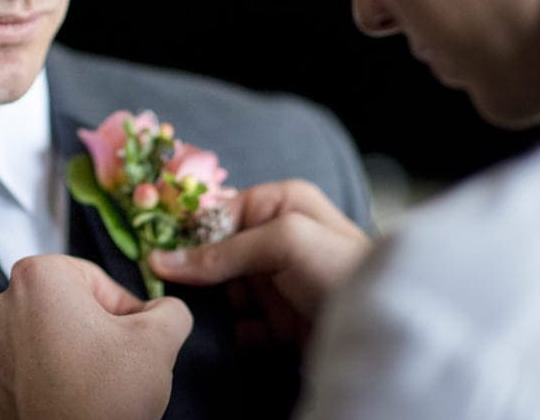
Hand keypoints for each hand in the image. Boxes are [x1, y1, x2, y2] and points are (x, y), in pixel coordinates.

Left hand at [0, 255, 192, 419]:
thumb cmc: (105, 401)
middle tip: (113, 361)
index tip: (130, 332)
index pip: (92, 278)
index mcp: (39, 279)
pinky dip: (38, 384)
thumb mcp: (160, 340)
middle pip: (60, 306)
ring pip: (37, 340)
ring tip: (89, 386)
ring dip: (62, 355)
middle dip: (89, 329)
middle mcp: (0, 310)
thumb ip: (169, 308)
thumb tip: (165, 309)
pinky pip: (15, 375)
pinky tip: (64, 401)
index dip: (120, 306)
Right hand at [149, 179, 370, 337]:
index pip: (217, 213)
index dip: (186, 234)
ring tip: (198, 315)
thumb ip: (224, 250)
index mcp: (279, 203)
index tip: (153, 255)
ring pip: (223, 291)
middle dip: (195, 274)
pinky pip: (239, 324)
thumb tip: (162, 259)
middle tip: (166, 289)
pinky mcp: (279, 322)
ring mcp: (277, 282)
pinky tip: (227, 336)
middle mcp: (276, 238)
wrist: (385, 329)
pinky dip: (230, 332)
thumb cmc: (342, 269)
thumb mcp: (285, 241)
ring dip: (210, 306)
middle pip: (215, 254)